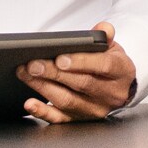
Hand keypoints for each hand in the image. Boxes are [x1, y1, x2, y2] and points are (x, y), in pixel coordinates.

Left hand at [18, 22, 135, 123]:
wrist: (118, 88)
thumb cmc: (110, 64)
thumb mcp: (112, 47)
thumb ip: (105, 36)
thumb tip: (103, 28)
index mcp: (121, 72)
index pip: (103, 66)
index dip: (81, 62)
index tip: (60, 58)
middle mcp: (110, 94)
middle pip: (81, 84)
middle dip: (54, 73)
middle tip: (33, 64)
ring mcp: (95, 109)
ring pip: (67, 100)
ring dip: (43, 87)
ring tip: (26, 74)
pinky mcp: (79, 119)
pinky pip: (59, 118)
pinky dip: (43, 112)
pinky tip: (30, 104)